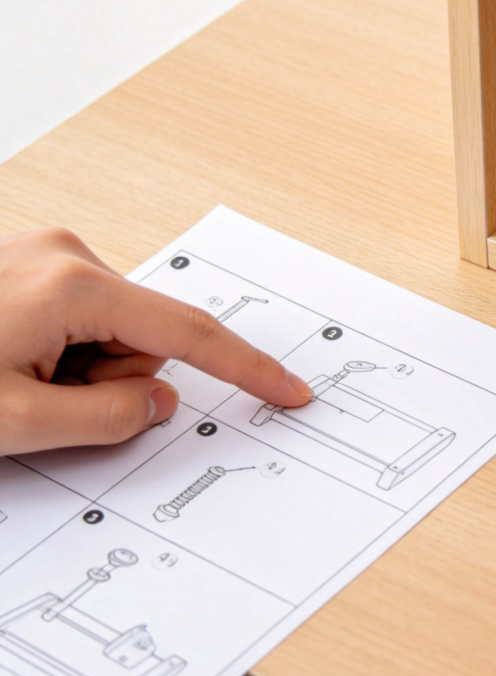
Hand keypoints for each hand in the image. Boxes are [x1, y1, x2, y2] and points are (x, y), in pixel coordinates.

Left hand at [0, 227, 311, 453]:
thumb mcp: (11, 422)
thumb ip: (106, 418)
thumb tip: (159, 400)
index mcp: (72, 286)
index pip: (187, 334)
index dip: (245, 369)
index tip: (287, 390)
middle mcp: (67, 254)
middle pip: (143, 336)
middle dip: (111, 378)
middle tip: (43, 401)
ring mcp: (45, 252)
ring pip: (110, 329)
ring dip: (78, 368)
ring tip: (11, 376)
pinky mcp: (29, 261)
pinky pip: (78, 315)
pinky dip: (60, 349)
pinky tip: (8, 356)